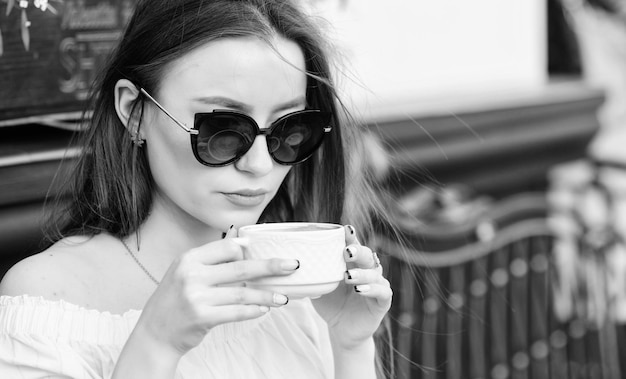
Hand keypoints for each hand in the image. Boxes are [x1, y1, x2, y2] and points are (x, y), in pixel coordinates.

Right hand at [134, 232, 298, 355]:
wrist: (154, 333)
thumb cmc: (175, 300)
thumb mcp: (185, 272)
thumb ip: (211, 259)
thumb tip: (242, 242)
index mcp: (189, 258)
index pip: (227, 247)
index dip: (249, 249)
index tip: (267, 250)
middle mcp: (192, 274)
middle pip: (241, 267)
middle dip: (270, 266)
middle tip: (293, 265)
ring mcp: (196, 296)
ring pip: (243, 292)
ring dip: (267, 294)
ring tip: (283, 297)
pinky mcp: (202, 317)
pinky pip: (237, 312)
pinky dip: (253, 310)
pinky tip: (264, 309)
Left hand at [311, 225, 391, 348]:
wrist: (341, 329)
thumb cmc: (330, 303)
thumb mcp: (320, 286)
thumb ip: (313, 272)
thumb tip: (292, 259)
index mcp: (353, 263)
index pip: (353, 245)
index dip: (351, 237)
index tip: (346, 229)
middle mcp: (368, 270)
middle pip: (367, 255)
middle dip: (357, 251)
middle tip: (346, 252)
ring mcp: (378, 284)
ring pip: (374, 273)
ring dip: (362, 273)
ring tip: (348, 276)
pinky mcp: (383, 301)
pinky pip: (382, 292)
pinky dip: (372, 289)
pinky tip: (360, 290)